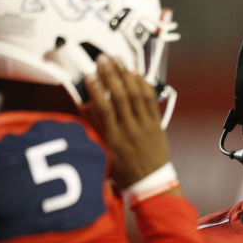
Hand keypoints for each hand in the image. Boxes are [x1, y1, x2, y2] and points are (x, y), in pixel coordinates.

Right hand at [83, 54, 170, 188]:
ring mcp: (145, 126)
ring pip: (136, 95)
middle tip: (103, 59)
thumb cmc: (124, 171)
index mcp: (114, 139)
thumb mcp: (104, 153)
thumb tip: (85, 106)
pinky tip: (136, 74)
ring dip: (126, 75)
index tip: (89, 75)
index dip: (96, 89)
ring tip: (118, 60)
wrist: (150, 183)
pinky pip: (150, 100)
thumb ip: (96, 130)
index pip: (104, 109)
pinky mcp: (157, 124)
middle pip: (121, 96)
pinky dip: (143, 85)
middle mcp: (130, 130)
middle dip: (111, 75)